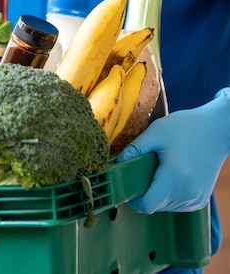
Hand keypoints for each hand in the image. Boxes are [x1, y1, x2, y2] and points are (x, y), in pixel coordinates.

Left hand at [116, 88, 229, 212]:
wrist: (217, 130)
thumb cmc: (186, 128)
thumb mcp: (156, 132)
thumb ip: (134, 149)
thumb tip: (116, 163)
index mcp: (174, 177)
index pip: (147, 205)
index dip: (132, 200)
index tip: (125, 187)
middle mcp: (187, 193)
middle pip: (154, 206)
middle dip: (142, 193)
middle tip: (139, 172)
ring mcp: (196, 198)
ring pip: (164, 207)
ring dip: (155, 194)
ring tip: (157, 171)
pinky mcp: (200, 199)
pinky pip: (176, 204)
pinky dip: (167, 195)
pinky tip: (168, 176)